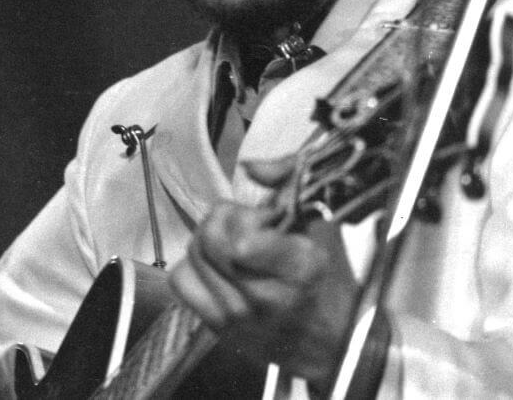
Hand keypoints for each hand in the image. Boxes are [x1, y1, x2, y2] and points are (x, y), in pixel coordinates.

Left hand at [168, 158, 358, 394]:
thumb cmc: (331, 281)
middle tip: (249, 228)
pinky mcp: (217, 328)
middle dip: (226, 219)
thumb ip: (289, 183)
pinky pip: (181, 280)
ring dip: (209, 240)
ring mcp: (237, 317)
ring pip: (193, 255)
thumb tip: (251, 167)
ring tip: (234, 247)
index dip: (250, 216)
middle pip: (210, 238)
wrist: (331, 345)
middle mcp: (263, 297)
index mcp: (298, 269)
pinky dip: (194, 265)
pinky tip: (217, 268)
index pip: (241, 236)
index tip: (270, 221)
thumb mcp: (324, 228)